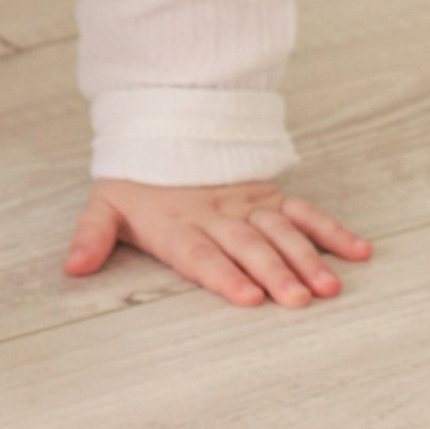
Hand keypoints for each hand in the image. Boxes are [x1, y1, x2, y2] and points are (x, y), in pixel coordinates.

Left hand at [65, 177, 371, 311]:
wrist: (166, 127)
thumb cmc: (138, 181)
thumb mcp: (106, 204)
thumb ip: (91, 236)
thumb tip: (72, 268)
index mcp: (179, 224)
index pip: (203, 254)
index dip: (225, 275)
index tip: (248, 298)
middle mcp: (219, 216)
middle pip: (250, 247)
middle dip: (277, 274)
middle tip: (300, 301)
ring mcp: (249, 206)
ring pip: (283, 232)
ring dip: (309, 259)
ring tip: (331, 288)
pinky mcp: (271, 198)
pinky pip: (306, 213)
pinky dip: (332, 231)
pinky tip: (358, 253)